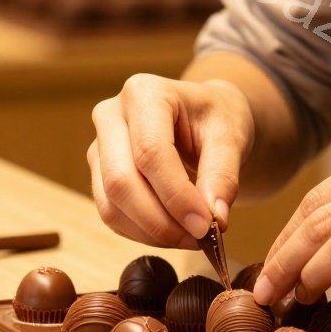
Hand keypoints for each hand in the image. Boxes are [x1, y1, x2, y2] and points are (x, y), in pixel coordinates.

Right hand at [89, 74, 254, 249]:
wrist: (202, 118)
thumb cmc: (216, 119)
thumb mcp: (231, 136)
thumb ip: (224, 175)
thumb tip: (213, 219)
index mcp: (144, 93)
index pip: (151, 152)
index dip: (176, 196)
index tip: (205, 226)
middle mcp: (111, 115)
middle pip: (121, 181)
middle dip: (161, 220)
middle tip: (199, 238)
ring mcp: (99, 146)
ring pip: (111, 204)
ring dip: (151, 232)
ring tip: (190, 237)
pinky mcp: (98, 174)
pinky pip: (111, 215)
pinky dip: (142, 233)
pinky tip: (172, 231)